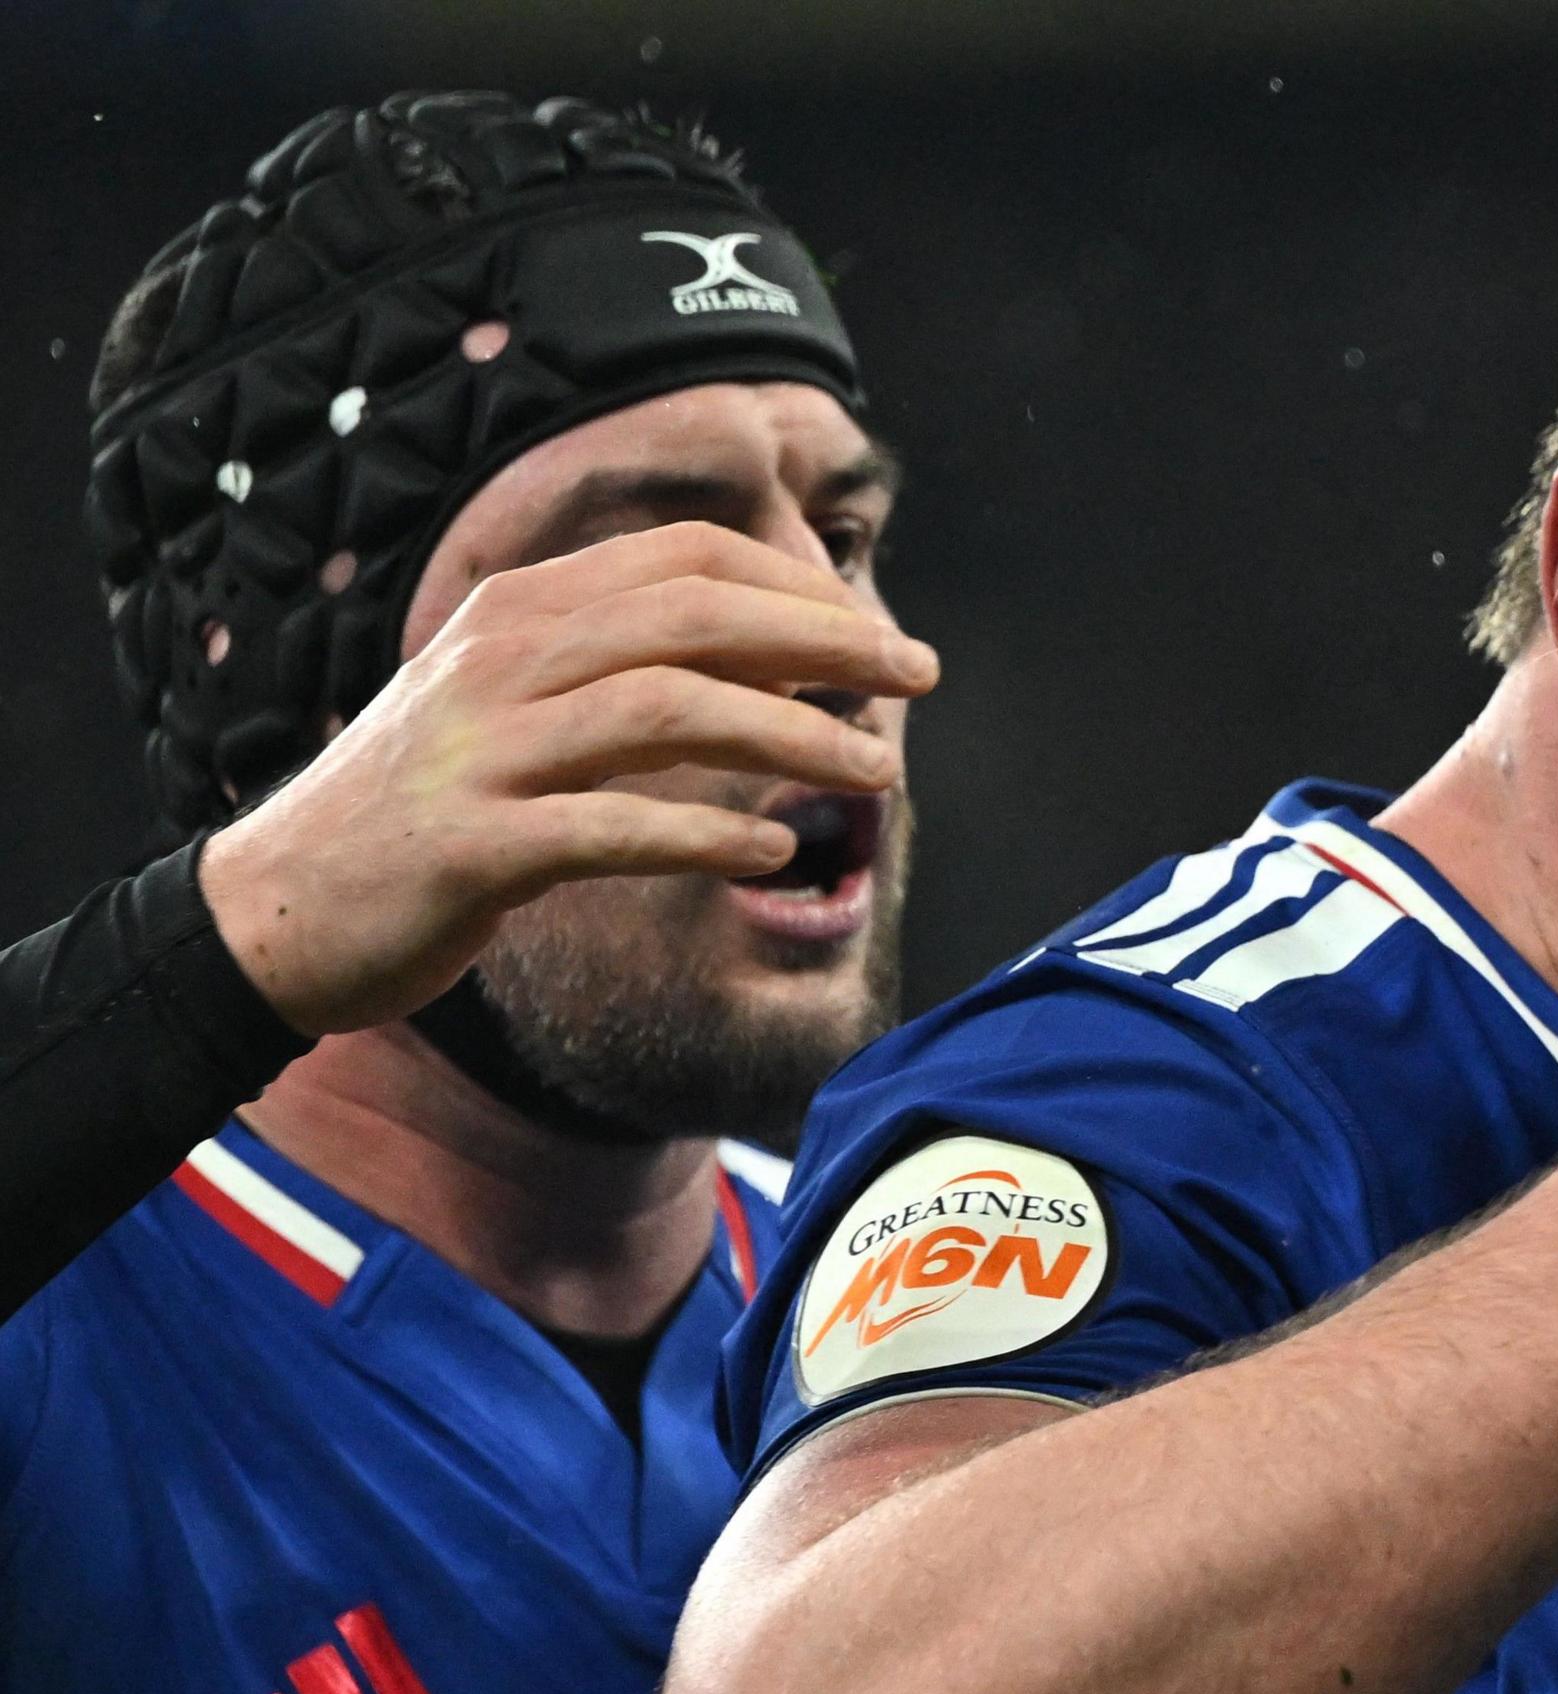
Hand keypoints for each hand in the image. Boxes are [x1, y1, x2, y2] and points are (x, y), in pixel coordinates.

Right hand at [196, 521, 928, 1034]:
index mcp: (519, 610)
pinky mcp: (472, 848)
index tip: (879, 632)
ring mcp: (483, 751)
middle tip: (917, 677)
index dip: (798, 588)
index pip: (685, 560)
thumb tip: (779, 652)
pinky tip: (775, 853)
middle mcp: (500, 660)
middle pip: (693, 617)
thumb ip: (625, 666)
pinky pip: (614, 829)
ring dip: (793, 736)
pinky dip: (706, 834)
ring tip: (877, 770)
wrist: (280, 909)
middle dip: (824, 642)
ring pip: (668, 711)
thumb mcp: (519, 705)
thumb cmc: (434, 808)